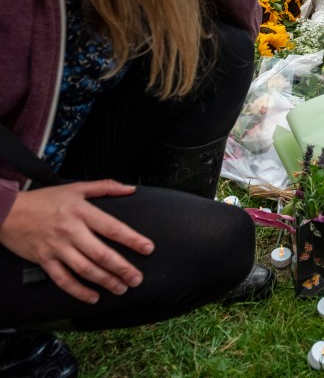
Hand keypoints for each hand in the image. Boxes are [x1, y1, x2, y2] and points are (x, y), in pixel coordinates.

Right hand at [0, 181, 153, 303]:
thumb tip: (131, 189)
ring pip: (85, 269)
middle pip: (102, 254)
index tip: (148, 249)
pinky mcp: (44, 260)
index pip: (113, 228)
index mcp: (82, 212)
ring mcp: (57, 248)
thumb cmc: (44, 200)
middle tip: (137, 279)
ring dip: (105, 281)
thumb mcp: (76, 188)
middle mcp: (71, 231)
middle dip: (122, 268)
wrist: (6, 211)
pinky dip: (78, 291)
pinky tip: (93, 297)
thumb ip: (105, 187)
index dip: (133, 239)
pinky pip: (63, 279)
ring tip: (121, 289)